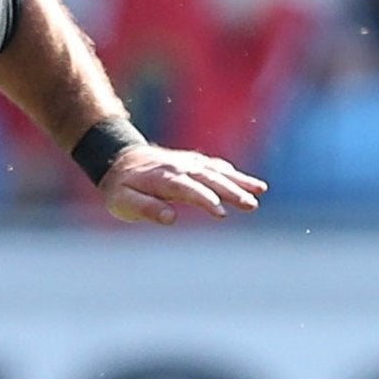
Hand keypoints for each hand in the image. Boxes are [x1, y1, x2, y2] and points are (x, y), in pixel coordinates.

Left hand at [101, 144, 266, 225]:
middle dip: (231, 191)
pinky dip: (233, 173)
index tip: (221, 213)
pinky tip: (251, 183)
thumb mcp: (123, 202)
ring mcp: (187, 162)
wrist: (118, 160)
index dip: (204, 200)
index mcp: (162, 178)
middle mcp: (178, 167)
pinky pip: (215, 166)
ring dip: (239, 181)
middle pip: (208, 178)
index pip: (187, 189)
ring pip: (216, 170)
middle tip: (251, 205)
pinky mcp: (193, 162)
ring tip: (260, 191)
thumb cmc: (120, 187)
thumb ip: (145, 208)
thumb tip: (171, 218)